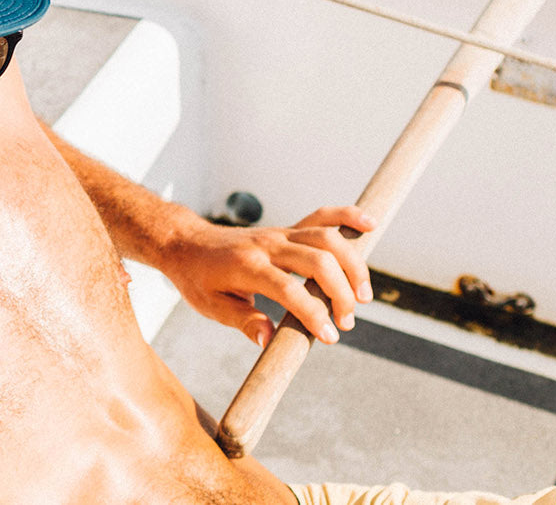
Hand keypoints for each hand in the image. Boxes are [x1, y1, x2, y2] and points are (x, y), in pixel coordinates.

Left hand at [156, 206, 375, 345]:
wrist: (186, 243)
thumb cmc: (197, 278)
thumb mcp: (211, 306)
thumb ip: (242, 321)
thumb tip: (269, 340)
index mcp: (246, 266)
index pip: (289, 289)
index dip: (313, 314)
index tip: (329, 337)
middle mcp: (267, 245)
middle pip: (318, 261)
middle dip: (340, 294)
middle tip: (347, 322)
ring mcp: (279, 233)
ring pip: (327, 238)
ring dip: (352, 265)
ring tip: (363, 296)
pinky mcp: (287, 229)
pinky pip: (321, 217)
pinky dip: (347, 216)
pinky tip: (370, 224)